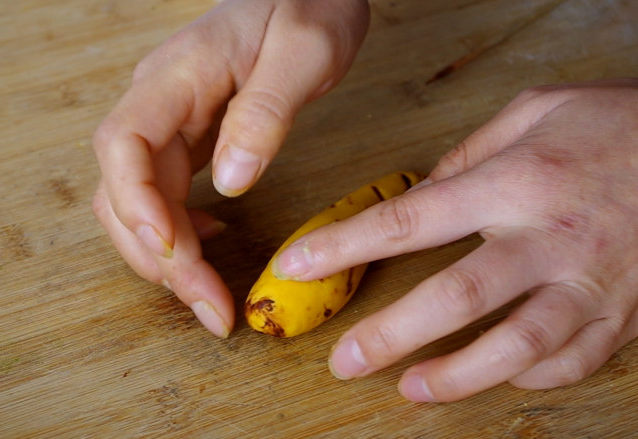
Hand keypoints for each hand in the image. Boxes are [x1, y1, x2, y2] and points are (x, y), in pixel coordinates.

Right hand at [92, 0, 369, 336]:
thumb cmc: (309, 3)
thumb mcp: (306, 50)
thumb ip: (265, 112)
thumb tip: (231, 184)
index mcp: (178, 74)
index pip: (124, 143)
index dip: (135, 205)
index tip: (172, 254)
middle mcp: (159, 101)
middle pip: (124, 187)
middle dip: (158, 255)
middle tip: (209, 308)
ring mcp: (168, 120)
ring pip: (137, 199)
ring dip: (165, 255)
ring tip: (208, 298)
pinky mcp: (186, 136)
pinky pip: (161, 193)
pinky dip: (176, 232)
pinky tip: (206, 245)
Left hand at [273, 78, 637, 400]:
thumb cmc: (618, 125)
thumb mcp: (537, 112)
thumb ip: (472, 154)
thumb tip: (425, 191)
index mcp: (516, 184)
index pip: (410, 220)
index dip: (346, 245)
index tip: (298, 265)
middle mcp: (548, 239)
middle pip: (457, 298)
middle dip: (392, 335)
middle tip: (345, 361)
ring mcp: (590, 284)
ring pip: (518, 348)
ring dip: (458, 376)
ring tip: (410, 388)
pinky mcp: (623, 314)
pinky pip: (570, 361)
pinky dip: (527, 376)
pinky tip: (497, 375)